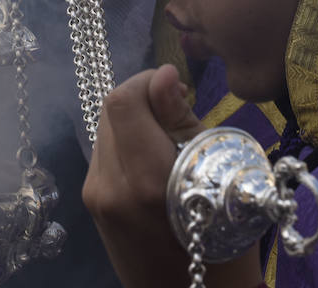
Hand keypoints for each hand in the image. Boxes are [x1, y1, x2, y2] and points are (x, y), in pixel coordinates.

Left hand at [83, 65, 262, 287]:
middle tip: (178, 109)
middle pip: (110, 112)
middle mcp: (108, 187)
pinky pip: (105, 155)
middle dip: (143, 99)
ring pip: (105, 130)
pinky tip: (155, 159)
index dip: (147, 81)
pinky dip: (127, 144)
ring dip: (134, 121)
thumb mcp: (217, 177)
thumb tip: (163, 75)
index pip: (122, 102)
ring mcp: (95, 198)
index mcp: (144, 179)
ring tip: (169, 136)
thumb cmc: (224, 241)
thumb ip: (181, 123)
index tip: (178, 87)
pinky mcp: (92, 205)